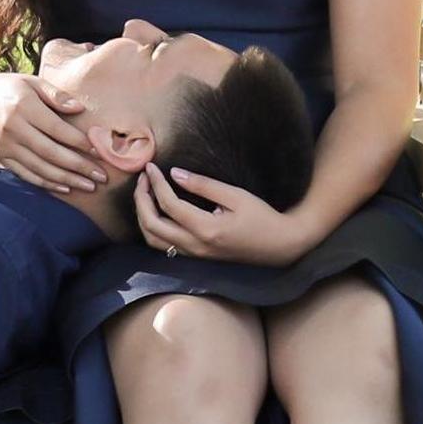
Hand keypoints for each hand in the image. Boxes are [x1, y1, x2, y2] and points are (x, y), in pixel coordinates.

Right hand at [0, 69, 107, 197]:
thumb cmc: (9, 88)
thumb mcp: (32, 82)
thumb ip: (56, 95)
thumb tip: (80, 109)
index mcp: (24, 107)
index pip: (57, 129)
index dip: (79, 142)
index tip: (98, 151)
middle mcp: (13, 128)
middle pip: (51, 153)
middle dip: (79, 167)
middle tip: (101, 177)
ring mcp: (5, 145)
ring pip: (40, 168)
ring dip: (67, 179)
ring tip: (89, 186)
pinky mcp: (0, 157)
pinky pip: (26, 174)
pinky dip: (46, 183)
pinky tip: (64, 187)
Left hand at [133, 163, 306, 265]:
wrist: (280, 246)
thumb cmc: (262, 218)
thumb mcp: (236, 196)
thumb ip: (204, 185)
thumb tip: (174, 174)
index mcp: (205, 229)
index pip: (168, 204)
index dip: (155, 183)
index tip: (151, 167)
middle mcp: (196, 246)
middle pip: (152, 225)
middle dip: (141, 199)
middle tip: (143, 178)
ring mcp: (195, 255)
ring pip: (154, 240)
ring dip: (144, 216)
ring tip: (146, 193)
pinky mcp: (198, 257)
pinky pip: (165, 246)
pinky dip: (153, 229)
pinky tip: (157, 211)